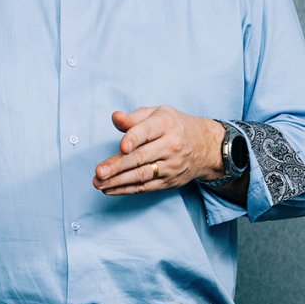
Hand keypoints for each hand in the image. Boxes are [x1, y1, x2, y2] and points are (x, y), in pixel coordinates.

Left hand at [92, 106, 223, 194]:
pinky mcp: (169, 181)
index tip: (122, 147)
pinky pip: (146, 187)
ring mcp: (171, 166)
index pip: (147, 132)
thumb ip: (133, 117)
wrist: (205, 146)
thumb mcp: (157, 113)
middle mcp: (170, 146)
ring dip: (118, 181)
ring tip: (99, 183)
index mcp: (165, 124)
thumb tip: (115, 117)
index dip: (133, 138)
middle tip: (99, 172)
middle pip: (141, 157)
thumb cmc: (173, 126)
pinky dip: (126, 189)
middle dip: (118, 166)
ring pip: (142, 175)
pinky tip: (110, 189)